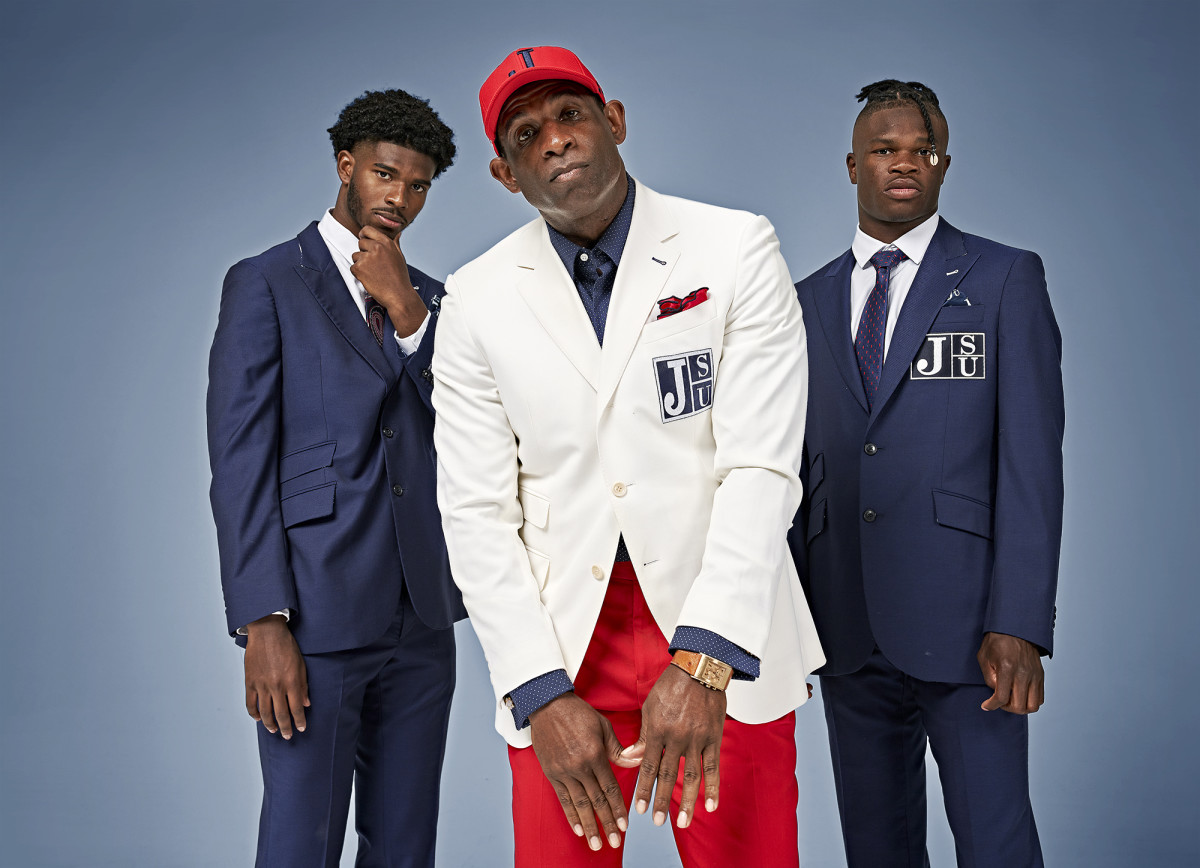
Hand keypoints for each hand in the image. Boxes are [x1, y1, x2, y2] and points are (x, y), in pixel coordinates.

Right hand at [244, 614, 309, 737]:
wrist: (267, 632)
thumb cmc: (286, 646)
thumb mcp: (301, 664)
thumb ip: (303, 685)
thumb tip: (306, 703)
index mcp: (291, 681)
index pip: (296, 708)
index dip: (299, 721)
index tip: (302, 728)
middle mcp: (276, 686)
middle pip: (281, 714)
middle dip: (285, 728)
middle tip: (287, 736)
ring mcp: (261, 685)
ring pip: (264, 712)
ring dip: (270, 724)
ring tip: (274, 730)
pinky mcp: (250, 682)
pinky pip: (250, 703)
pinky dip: (254, 713)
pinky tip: (258, 718)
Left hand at [350, 226, 426, 336]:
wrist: (398, 295)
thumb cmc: (400, 278)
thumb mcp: (400, 257)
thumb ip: (395, 244)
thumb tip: (398, 235)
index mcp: (386, 243)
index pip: (368, 229)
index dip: (364, 235)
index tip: (364, 241)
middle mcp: (377, 247)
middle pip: (360, 243)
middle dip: (364, 252)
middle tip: (373, 264)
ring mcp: (367, 257)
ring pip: (355, 256)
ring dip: (361, 264)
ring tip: (373, 273)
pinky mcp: (359, 268)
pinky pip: (353, 267)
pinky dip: (358, 274)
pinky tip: (369, 278)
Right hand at [529, 693, 629, 851]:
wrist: (547, 704)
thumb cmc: (578, 713)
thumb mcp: (602, 726)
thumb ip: (617, 749)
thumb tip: (635, 764)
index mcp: (595, 754)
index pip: (610, 788)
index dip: (618, 809)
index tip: (625, 826)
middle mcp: (579, 766)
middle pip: (596, 801)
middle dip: (607, 823)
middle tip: (615, 842)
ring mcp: (564, 771)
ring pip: (580, 804)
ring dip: (590, 826)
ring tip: (597, 844)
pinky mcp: (551, 773)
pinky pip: (563, 799)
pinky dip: (571, 815)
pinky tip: (579, 829)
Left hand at [621, 662, 725, 829]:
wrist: (699, 669)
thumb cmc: (671, 687)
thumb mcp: (650, 708)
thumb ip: (643, 736)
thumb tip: (631, 760)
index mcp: (657, 730)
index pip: (648, 766)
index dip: (644, 789)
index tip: (639, 809)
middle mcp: (676, 738)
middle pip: (668, 776)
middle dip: (661, 801)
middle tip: (656, 822)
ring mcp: (697, 739)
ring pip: (691, 777)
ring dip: (686, 802)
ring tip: (682, 823)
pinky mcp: (713, 738)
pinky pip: (713, 767)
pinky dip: (713, 788)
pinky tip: (710, 806)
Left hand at [977, 632, 1043, 713]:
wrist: (1015, 628)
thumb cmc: (996, 641)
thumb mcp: (984, 658)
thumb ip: (989, 678)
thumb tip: (996, 693)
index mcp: (1007, 668)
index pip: (1001, 697)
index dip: (991, 705)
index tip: (986, 705)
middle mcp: (1023, 673)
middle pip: (1019, 706)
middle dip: (1006, 708)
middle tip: (999, 702)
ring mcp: (1034, 675)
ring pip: (1033, 706)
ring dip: (1020, 707)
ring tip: (1011, 699)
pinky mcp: (1040, 675)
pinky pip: (1040, 698)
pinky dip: (1029, 701)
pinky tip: (1019, 694)